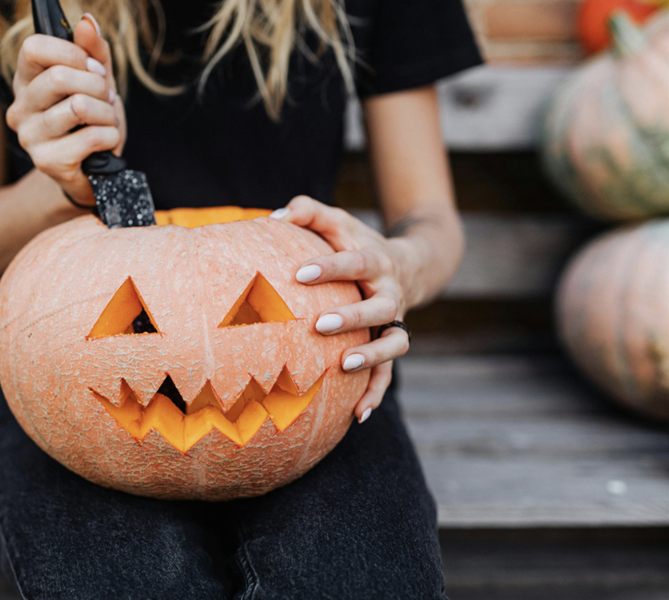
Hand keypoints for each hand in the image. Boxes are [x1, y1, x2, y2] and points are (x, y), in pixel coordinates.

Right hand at [6, 14, 125, 204]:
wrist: (97, 170)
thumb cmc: (93, 121)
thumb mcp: (98, 81)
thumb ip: (94, 51)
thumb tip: (86, 23)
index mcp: (26, 82)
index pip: (33, 48)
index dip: (72, 53)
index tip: (93, 67)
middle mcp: (20, 109)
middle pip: (59, 77)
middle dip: (98, 85)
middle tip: (106, 98)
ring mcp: (30, 137)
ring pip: (79, 107)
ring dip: (107, 113)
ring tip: (106, 120)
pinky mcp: (47, 162)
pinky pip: (92, 136)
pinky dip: (110, 136)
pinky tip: (105, 142)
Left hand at [272, 196, 410, 423]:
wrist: (411, 264)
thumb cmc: (357, 242)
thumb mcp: (338, 221)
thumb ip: (309, 212)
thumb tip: (276, 215)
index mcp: (377, 261)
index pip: (356, 262)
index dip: (330, 268)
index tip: (299, 273)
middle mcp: (391, 293)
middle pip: (380, 307)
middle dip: (353, 317)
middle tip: (320, 325)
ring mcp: (395, 322)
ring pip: (393, 344)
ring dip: (372, 358)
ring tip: (343, 367)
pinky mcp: (392, 345)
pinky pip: (389, 375)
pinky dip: (376, 394)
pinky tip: (357, 415)